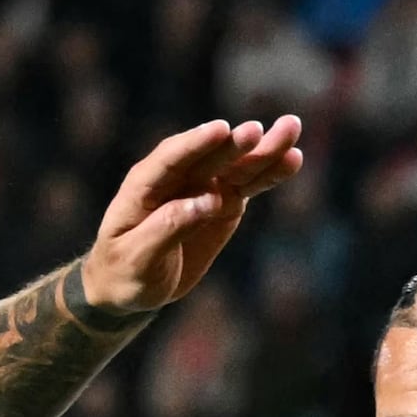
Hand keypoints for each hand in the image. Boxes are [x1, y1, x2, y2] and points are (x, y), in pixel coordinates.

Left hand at [76, 116, 310, 316]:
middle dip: (235, 144)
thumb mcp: (137, 258)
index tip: (221, 131)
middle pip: (211, 156)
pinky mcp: (225, 203)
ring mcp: (205, 187)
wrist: (129, 287)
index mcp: (145, 185)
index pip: (172, 158)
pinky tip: (293, 159)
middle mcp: (178, 178)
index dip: (196, 144)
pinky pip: (250, 186)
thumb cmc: (124, 272)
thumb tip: (208, 201)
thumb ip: (168, 227)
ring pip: (237, 166)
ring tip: (291, 129)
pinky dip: (270, 174)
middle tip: (258, 131)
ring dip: (264, 149)